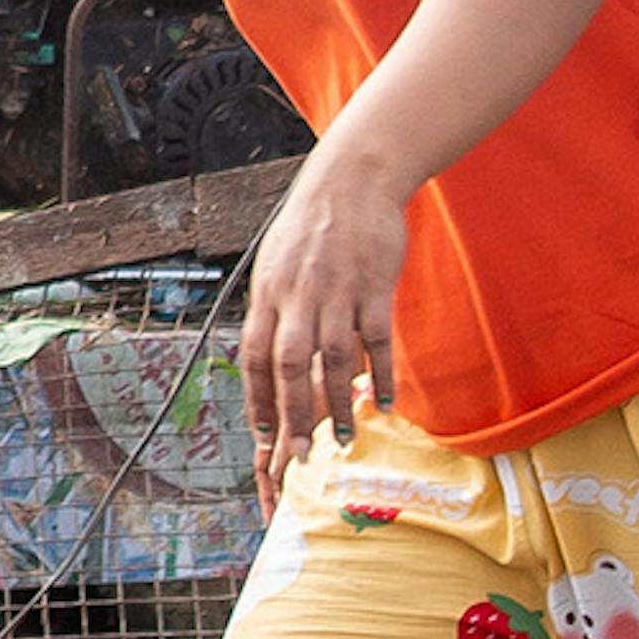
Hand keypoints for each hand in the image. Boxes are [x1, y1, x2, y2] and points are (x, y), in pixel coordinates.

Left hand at [240, 157, 413, 492]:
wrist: (352, 180)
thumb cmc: (311, 227)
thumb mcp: (276, 265)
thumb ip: (273, 311)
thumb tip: (267, 361)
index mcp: (268, 294)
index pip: (253, 357)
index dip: (256, 400)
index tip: (263, 437)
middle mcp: (298, 296)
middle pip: (289, 366)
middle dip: (292, 416)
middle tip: (299, 457)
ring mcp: (337, 292)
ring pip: (333, 359)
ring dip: (337, 403)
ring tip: (342, 440)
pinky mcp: (375, 287)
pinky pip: (377, 340)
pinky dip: (381, 375)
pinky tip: (384, 403)